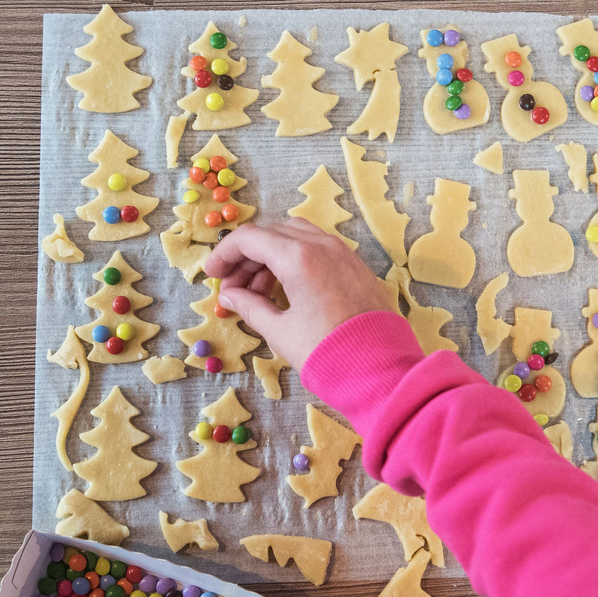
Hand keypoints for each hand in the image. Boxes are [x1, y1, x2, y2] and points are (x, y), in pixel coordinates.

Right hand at [204, 219, 394, 369]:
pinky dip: (294, 259)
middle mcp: (322, 245)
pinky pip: (317, 248)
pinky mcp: (355, 265)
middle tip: (232, 287)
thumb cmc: (327, 352)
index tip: (212, 275)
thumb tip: (230, 295)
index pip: (249, 238)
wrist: (380, 369)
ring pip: (295, 237)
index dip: (223, 254)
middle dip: (246, 257)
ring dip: (270, 257)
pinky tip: (285, 289)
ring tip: (256, 292)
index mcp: (299, 257)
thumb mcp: (280, 331)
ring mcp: (342, 252)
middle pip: (271, 234)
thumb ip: (249, 306)